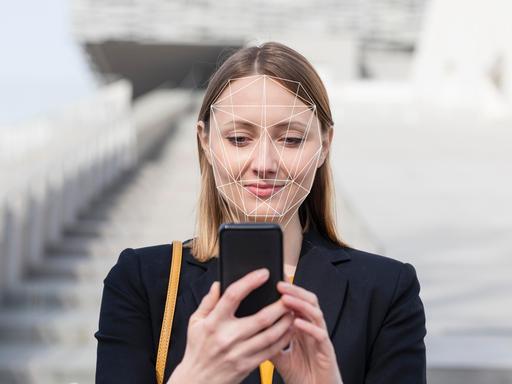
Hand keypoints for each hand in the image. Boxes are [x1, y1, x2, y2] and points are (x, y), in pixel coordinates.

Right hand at [168, 269, 294, 383]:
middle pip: (260, 318)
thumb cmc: (197, 350)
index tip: (263, 273)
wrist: (196, 381)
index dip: (250, 282)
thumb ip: (208, 302)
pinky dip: (282, 339)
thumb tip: (218, 284)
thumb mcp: (195, 322)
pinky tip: (288, 330)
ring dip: (285, 322)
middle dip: (279, 305)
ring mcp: (238, 353)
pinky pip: (270, 351)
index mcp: (213, 323)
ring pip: (270, 335)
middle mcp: (227, 337)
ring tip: (292, 311)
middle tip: (288, 295)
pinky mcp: (247, 366)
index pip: (233, 296)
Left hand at [270, 281, 342, 383]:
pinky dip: (309, 327)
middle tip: (280, 285)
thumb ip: (270, 341)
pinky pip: (320, 334)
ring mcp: (320, 338)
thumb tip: (252, 329)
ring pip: (315, 313)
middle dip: (295, 291)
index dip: (289, 291)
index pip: (298, 302)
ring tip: (286, 299)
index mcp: (303, 327)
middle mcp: (313, 329)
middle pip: (308, 301)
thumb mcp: (280, 356)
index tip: (274, 282)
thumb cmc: (302, 375)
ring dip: (300, 304)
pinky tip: (297, 323)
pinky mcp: (326, 350)